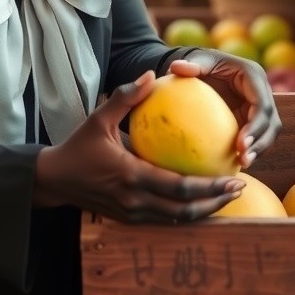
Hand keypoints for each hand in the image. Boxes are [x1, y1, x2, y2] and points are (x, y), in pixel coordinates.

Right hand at [33, 70, 244, 223]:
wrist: (54, 180)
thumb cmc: (78, 146)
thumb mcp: (98, 118)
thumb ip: (125, 97)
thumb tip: (151, 74)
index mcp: (131, 175)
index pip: (179, 187)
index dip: (210, 187)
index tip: (233, 178)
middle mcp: (135, 200)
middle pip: (185, 210)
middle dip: (216, 202)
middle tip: (239, 187)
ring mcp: (133, 214)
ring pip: (177, 220)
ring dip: (205, 211)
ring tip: (227, 197)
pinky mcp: (130, 220)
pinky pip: (165, 220)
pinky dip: (186, 213)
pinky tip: (202, 202)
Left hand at [169, 50, 281, 168]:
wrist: (204, 68)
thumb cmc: (201, 63)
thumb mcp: (198, 61)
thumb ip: (191, 65)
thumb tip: (176, 68)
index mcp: (253, 76)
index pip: (262, 103)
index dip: (256, 125)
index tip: (241, 143)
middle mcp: (261, 92)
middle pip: (270, 122)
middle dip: (260, 142)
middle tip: (243, 159)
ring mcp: (258, 107)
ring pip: (268, 133)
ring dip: (258, 150)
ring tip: (242, 164)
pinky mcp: (252, 119)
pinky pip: (257, 137)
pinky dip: (250, 150)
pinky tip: (236, 163)